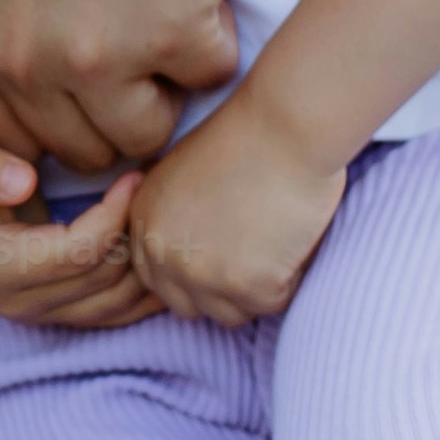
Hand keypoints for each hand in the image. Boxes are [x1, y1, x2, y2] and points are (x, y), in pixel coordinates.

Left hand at [0, 0, 246, 176]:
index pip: (1, 134)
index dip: (49, 116)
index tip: (80, 86)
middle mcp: (16, 61)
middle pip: (76, 147)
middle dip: (109, 109)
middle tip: (135, 47)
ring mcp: (92, 58)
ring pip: (143, 131)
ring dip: (163, 86)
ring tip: (166, 16)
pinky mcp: (169, 37)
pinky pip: (207, 75)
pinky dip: (214, 38)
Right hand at [0, 125, 156, 329]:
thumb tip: (20, 182)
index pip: (76, 253)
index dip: (114, 215)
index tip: (133, 175)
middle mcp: (16, 303)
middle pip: (104, 279)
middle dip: (134, 232)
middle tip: (153, 186)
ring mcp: (41, 315)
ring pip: (120, 301)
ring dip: (145, 258)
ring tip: (154, 209)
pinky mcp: (63, 315)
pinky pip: (122, 312)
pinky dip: (147, 284)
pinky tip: (155, 244)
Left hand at [119, 96, 350, 327]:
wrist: (284, 125)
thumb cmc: (246, 135)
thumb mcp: (182, 172)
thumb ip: (173, 216)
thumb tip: (190, 250)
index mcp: (145, 224)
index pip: (156, 279)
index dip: (191, 273)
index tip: (220, 258)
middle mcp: (164, 254)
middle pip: (189, 305)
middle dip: (219, 290)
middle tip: (253, 255)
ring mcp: (204, 275)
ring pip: (231, 314)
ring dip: (255, 290)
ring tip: (275, 244)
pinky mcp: (250, 286)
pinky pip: (273, 304)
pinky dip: (289, 279)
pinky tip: (294, 238)